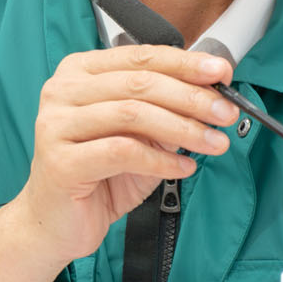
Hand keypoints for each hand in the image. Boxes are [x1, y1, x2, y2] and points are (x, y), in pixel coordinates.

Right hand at [0, 43, 235, 281]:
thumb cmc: (99, 176)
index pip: (140, 57)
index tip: (222, 72)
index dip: (185, 63)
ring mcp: (56, 125)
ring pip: (133, 114)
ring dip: (183, 128)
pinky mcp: (60, 162)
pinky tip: (183, 168)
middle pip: (140, 83)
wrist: (57, 224)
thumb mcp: (141, 136)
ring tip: (215, 143)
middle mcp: (62, 91)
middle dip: (192, 97)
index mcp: (80, 72)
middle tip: (227, 113)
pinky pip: (123, 152)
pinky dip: (161, 160)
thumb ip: (168, 111)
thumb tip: (215, 93)